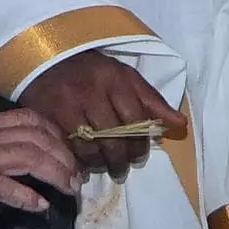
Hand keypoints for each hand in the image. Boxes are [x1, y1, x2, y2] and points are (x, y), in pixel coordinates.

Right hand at [14, 48, 182, 172]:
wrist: (48, 61)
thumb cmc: (92, 71)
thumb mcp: (125, 77)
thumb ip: (152, 100)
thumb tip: (179, 123)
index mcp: (114, 79)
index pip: (134, 118)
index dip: (140, 142)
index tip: (139, 155)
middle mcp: (91, 91)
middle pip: (113, 137)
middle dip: (121, 159)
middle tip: (123, 168)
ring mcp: (68, 105)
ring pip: (91, 147)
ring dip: (101, 164)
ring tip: (106, 168)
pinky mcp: (49, 117)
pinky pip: (69, 148)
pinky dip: (80, 161)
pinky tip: (85, 164)